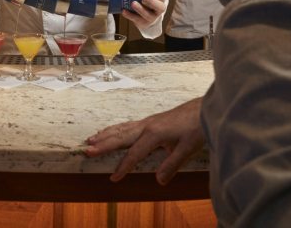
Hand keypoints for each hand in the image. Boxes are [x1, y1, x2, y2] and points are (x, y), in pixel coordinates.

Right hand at [84, 97, 203, 184]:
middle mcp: (146, 126)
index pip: (134, 154)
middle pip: (120, 137)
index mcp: (153, 134)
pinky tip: (111, 131)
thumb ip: (171, 165)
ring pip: (121, 128)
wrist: (202, 109)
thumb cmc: (195, 127)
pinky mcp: (150, 121)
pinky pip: (127, 125)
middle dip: (103, 144)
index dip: (123, 167)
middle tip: (87, 150)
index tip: (113, 178)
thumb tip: (159, 181)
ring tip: (91, 139)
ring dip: (105, 134)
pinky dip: (115, 129)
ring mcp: (147, 122)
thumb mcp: (187, 149)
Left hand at [122, 0, 166, 28]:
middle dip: (151, 2)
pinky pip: (137, 21)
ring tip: (133, 3)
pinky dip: (130, 16)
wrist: (143, 13)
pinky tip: (124, 11)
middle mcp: (158, 10)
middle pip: (159, 8)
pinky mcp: (143, 23)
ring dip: (140, 10)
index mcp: (160, 1)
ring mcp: (151, 18)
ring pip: (148, 16)